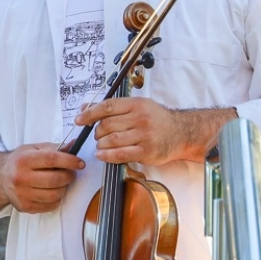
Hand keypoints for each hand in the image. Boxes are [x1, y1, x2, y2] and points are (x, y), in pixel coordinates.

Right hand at [0, 143, 83, 213]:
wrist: (0, 176)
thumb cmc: (20, 161)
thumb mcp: (33, 149)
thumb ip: (53, 148)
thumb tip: (74, 145)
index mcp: (23, 160)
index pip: (52, 159)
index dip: (70, 161)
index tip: (79, 163)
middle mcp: (20, 177)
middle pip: (56, 179)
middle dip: (69, 176)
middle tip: (70, 173)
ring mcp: (22, 194)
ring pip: (55, 194)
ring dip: (63, 188)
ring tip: (60, 182)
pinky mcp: (24, 206)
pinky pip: (50, 205)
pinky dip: (56, 199)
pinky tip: (51, 191)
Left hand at [76, 97, 232, 166]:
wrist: (181, 132)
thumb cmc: (156, 119)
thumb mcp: (138, 106)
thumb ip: (113, 108)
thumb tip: (85, 108)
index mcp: (136, 104)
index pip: (107, 107)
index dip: (89, 114)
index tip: (79, 120)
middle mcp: (140, 118)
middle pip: (106, 125)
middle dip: (97, 132)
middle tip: (98, 136)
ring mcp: (144, 135)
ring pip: (111, 140)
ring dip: (101, 145)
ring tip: (101, 145)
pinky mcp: (146, 151)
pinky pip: (121, 154)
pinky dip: (107, 156)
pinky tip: (101, 155)